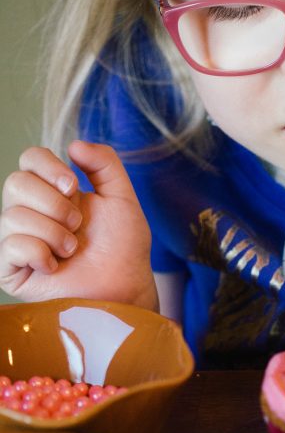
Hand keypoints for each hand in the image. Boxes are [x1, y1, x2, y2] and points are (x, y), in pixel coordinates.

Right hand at [0, 141, 157, 308]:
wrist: (125, 288)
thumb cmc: (124, 250)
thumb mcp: (122, 199)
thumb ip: (105, 163)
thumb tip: (74, 144)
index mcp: (54, 192)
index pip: (30, 159)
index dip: (47, 166)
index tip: (73, 185)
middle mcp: (32, 213)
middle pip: (15, 183)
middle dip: (53, 203)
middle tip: (77, 225)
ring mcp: (20, 241)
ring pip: (12, 215)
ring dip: (53, 232)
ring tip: (72, 250)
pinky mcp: (12, 270)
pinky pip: (10, 245)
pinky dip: (38, 252)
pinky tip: (55, 266)